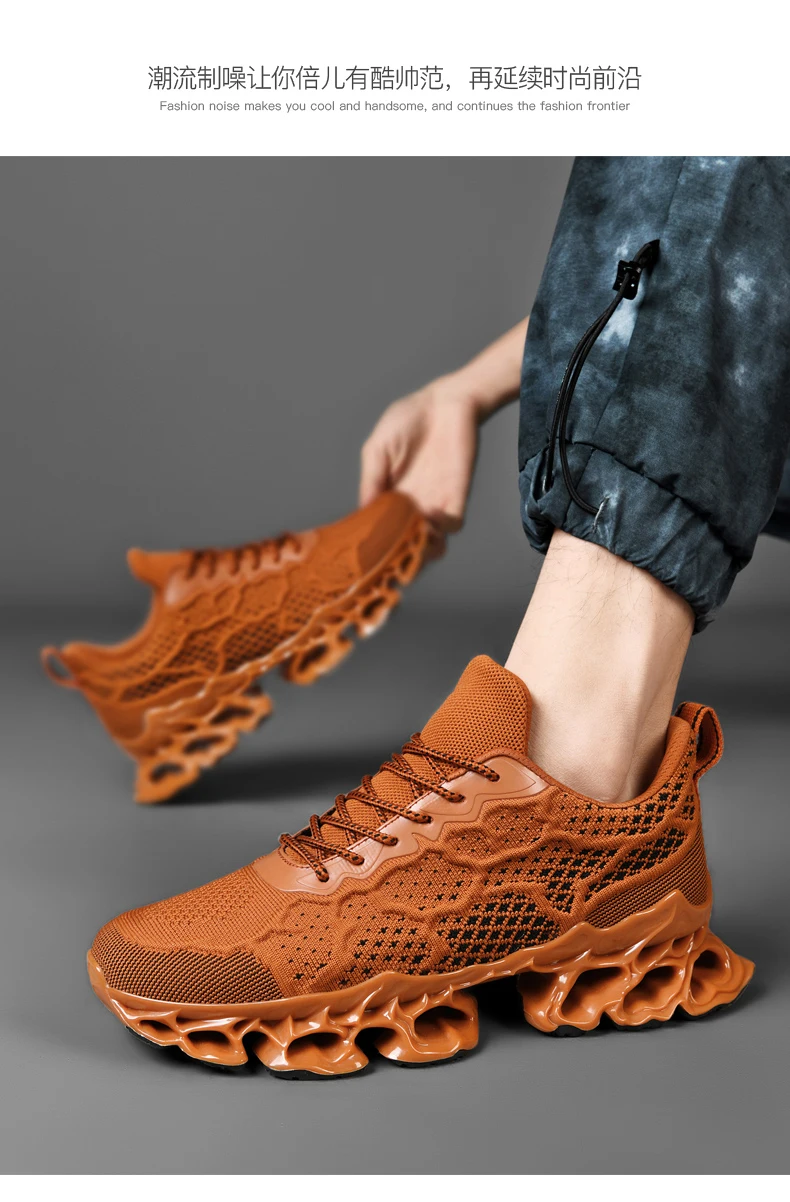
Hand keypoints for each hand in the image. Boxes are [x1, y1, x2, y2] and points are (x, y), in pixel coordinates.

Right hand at [359, 375, 481, 555]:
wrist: (447, 402)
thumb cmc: (408, 419)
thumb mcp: (377, 448)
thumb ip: (370, 478)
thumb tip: (363, 511)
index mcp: (390, 495)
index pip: (380, 530)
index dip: (373, 543)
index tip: (364, 552)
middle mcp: (412, 504)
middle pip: (405, 544)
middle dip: (398, 556)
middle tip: (389, 559)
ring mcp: (435, 502)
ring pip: (430, 542)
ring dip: (421, 548)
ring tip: (410, 543)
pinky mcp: (457, 495)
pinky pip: (453, 524)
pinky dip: (442, 529)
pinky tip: (431, 520)